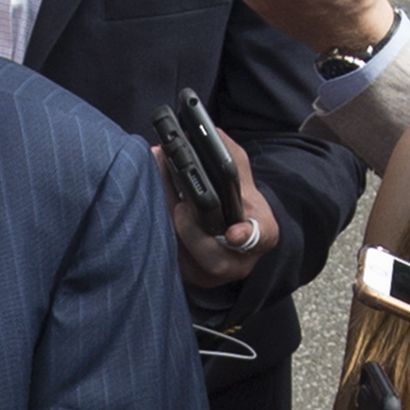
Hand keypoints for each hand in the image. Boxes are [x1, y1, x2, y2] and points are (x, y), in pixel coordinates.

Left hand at [171, 130, 274, 291]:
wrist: (230, 235)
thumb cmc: (240, 207)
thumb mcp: (244, 183)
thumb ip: (233, 159)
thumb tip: (212, 134)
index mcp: (261, 236)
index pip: (258, 238)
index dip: (246, 236)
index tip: (232, 233)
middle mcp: (237, 263)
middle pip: (213, 257)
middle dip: (192, 231)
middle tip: (180, 206)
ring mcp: (210, 274)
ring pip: (184, 259)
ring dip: (168, 226)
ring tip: (158, 199)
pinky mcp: (185, 276)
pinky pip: (167, 259)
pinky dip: (156, 232)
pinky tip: (148, 206)